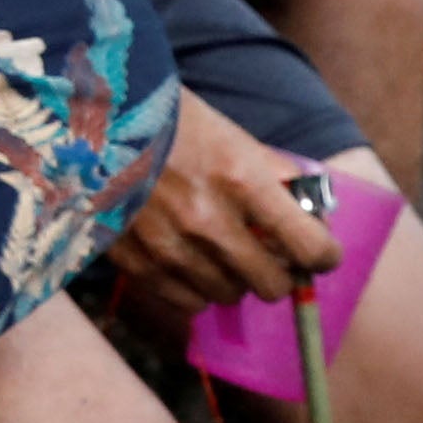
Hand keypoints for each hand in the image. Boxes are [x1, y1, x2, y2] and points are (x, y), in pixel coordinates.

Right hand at [103, 99, 337, 328]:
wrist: (98, 121)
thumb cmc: (177, 123)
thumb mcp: (236, 139)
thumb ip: (278, 177)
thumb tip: (313, 215)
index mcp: (242, 180)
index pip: (309, 246)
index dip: (324, 256)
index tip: (322, 255)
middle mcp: (209, 221)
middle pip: (273, 284)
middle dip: (281, 273)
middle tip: (272, 258)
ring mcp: (171, 247)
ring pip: (230, 295)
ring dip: (236, 279)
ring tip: (224, 254)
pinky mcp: (139, 263)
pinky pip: (188, 302)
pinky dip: (198, 289)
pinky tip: (193, 264)